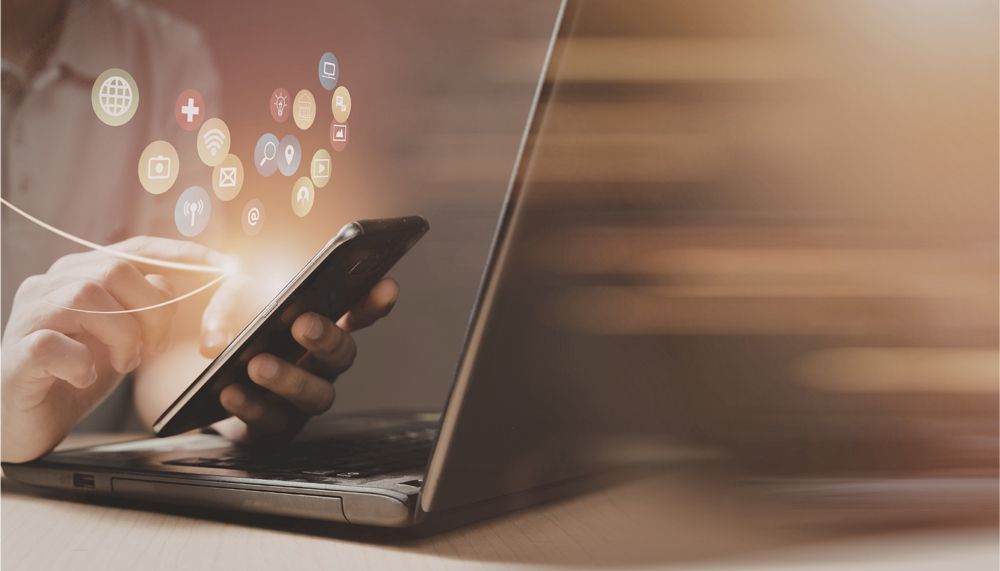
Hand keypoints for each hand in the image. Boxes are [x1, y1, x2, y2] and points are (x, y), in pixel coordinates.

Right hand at [0, 237, 228, 461]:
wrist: (23, 420)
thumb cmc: (75, 374)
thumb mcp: (123, 337)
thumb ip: (145, 310)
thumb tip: (177, 288)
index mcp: (80, 275)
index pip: (136, 249)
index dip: (182, 255)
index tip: (225, 267)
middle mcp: (50, 285)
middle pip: (115, 271)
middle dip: (151, 312)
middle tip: (151, 349)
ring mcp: (28, 317)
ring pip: (86, 298)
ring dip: (121, 335)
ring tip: (122, 363)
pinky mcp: (17, 355)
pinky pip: (54, 343)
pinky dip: (83, 362)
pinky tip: (87, 376)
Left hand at [203, 278, 399, 441]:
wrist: (206, 385)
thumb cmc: (234, 335)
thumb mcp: (228, 307)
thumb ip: (227, 310)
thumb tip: (218, 341)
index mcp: (321, 329)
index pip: (358, 314)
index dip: (374, 303)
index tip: (386, 285)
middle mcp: (321, 366)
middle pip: (342, 356)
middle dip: (327, 339)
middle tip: (304, 324)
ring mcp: (302, 400)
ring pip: (316, 396)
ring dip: (289, 379)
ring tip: (257, 365)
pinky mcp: (276, 429)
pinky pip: (272, 423)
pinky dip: (251, 407)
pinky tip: (229, 391)